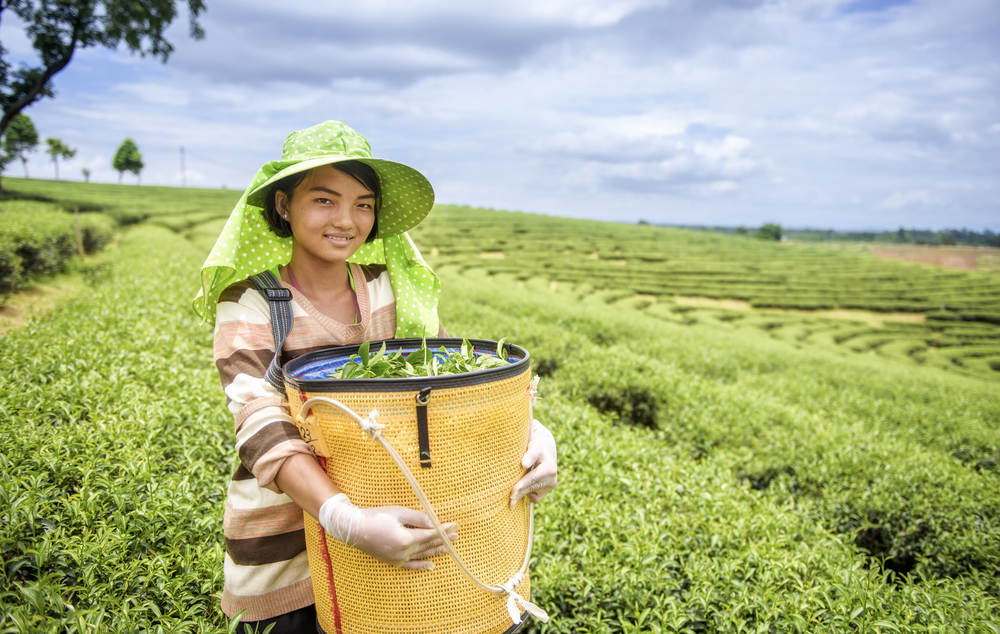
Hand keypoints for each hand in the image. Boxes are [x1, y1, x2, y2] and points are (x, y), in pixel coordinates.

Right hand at [318, 494, 458, 569]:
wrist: (354, 529)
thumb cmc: (375, 516)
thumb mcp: (398, 512)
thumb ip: (417, 518)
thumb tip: (434, 522)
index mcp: (405, 539)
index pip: (430, 534)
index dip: (443, 529)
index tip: (454, 525)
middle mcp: (403, 552)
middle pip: (428, 545)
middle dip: (443, 539)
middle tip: (456, 535)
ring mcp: (398, 559)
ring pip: (422, 555)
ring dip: (436, 550)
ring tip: (450, 548)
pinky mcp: (392, 561)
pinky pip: (411, 565)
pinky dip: (421, 565)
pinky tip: (431, 566)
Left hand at [510, 419, 557, 506]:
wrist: (545, 447)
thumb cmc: (537, 445)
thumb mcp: (534, 446)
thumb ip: (530, 454)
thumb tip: (524, 464)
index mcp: (549, 469)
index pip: (532, 479)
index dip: (521, 486)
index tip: (511, 493)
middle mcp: (552, 479)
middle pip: (531, 489)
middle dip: (519, 494)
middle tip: (508, 502)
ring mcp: (550, 486)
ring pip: (532, 495)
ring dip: (522, 493)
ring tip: (514, 488)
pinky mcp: (547, 490)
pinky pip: (535, 498)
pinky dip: (528, 493)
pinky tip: (523, 486)